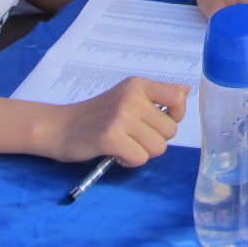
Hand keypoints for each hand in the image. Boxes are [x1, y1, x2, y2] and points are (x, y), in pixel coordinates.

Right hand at [46, 76, 186, 165]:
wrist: (60, 127)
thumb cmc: (96, 115)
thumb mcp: (127, 97)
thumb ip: (156, 96)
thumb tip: (187, 91)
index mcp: (138, 85)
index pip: (178, 97)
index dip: (175, 116)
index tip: (157, 122)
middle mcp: (132, 97)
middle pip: (170, 131)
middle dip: (154, 141)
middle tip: (133, 137)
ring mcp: (121, 116)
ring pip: (158, 148)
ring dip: (142, 153)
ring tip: (123, 145)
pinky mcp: (111, 137)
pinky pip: (140, 158)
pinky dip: (129, 161)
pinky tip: (115, 153)